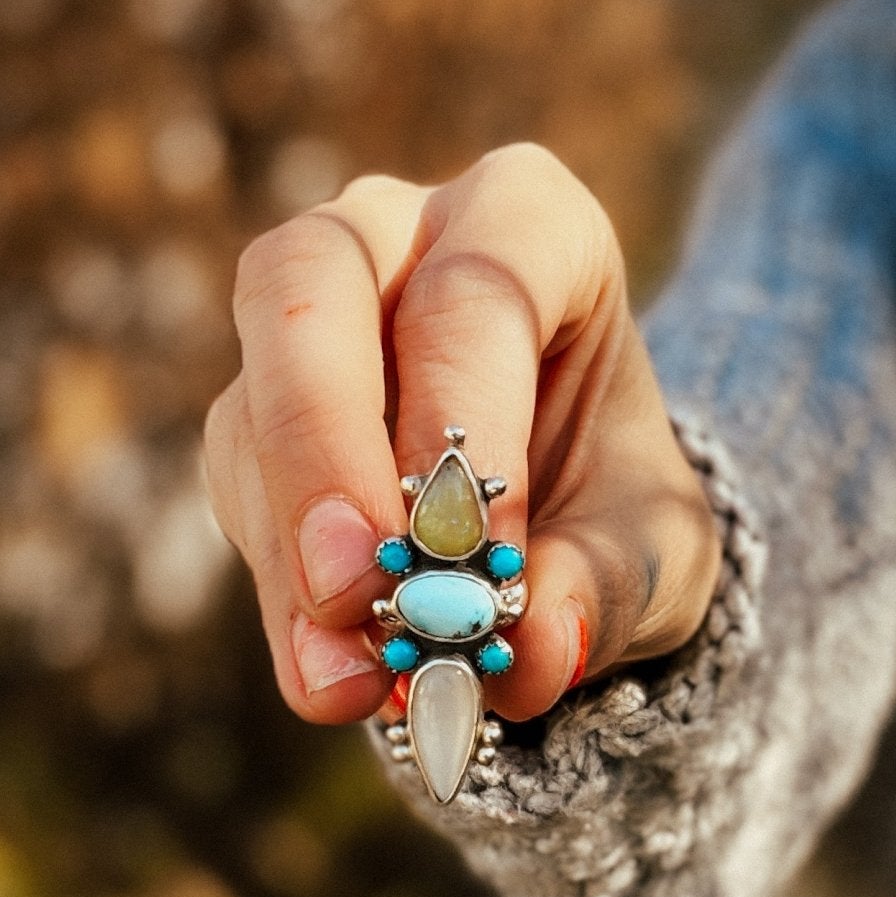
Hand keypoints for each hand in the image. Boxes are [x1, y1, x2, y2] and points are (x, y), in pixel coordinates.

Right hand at [203, 143, 720, 726]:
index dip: (462, 419)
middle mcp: (397, 234)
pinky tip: (330, 674)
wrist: (577, 525)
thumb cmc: (623, 495)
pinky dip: (280, 593)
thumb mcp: (656, 546)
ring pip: (254, 400)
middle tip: (349, 588)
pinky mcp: (254, 413)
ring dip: (292, 550)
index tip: (476, 557)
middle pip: (308, 285)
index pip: (471, 289)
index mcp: (528, 219)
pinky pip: (239, 489)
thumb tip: (532, 653)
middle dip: (321, 445)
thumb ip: (607, 586)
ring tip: (347, 677)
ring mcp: (306, 320)